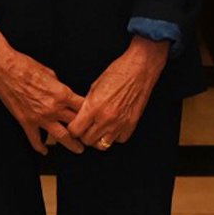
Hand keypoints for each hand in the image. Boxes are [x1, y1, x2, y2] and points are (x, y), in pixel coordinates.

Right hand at [0, 25, 86, 154]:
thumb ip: (60, 87)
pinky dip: (41, 147)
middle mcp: (53, 108)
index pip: (83, 107)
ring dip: (72, 145)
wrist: (5, 69)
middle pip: (76, 124)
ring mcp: (40, 117)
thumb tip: (64, 94)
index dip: (92, 113)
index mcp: (62, 93)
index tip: (96, 118)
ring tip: (78, 149)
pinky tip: (45, 151)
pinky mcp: (26, 122)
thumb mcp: (51, 73)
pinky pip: (35, 140)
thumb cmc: (26, 66)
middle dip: (85, 131)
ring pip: (61, 137)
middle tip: (91, 137)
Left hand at [66, 35, 168, 150]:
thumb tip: (80, 117)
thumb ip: (86, 105)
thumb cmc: (118, 73)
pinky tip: (113, 126)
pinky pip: (118, 140)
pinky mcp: (131, 125)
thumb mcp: (94, 86)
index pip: (75, 131)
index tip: (74, 125)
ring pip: (102, 145)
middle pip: (87, 140)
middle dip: (84, 135)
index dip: (72, 129)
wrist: (140, 70)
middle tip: (86, 127)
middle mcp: (106, 119)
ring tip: (98, 128)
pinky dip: (114, 136)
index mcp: (94, 107)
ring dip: (98, 138)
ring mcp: (120, 124)